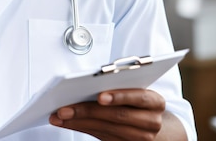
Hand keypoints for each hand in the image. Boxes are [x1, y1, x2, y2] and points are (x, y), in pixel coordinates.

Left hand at [49, 89, 184, 140]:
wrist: (154, 126)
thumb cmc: (139, 101)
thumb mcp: (136, 90)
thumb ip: (118, 86)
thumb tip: (86, 81)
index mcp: (155, 102)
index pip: (139, 97)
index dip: (119, 97)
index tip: (100, 96)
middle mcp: (151, 122)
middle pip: (116, 116)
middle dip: (87, 110)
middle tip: (64, 107)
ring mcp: (140, 138)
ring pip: (105, 129)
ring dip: (78, 122)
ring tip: (59, 115)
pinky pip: (100, 136)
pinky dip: (80, 127)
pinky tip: (66, 122)